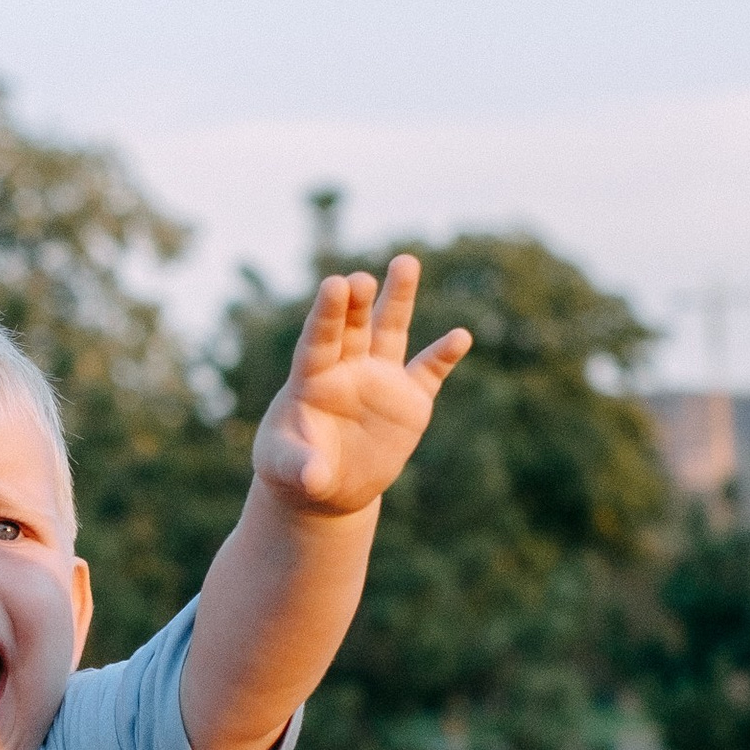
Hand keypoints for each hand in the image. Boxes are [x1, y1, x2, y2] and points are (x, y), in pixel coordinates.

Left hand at [250, 257, 469, 518]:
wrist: (328, 487)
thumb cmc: (295, 470)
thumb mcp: (289, 472)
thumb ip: (301, 467)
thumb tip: (315, 477)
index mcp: (311, 377)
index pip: (319, 339)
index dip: (327, 313)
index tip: (335, 283)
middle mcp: (347, 368)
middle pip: (354, 326)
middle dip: (358, 301)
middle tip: (362, 279)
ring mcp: (380, 380)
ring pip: (391, 331)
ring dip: (398, 298)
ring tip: (405, 262)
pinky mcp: (409, 400)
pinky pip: (429, 373)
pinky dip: (444, 356)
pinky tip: (460, 337)